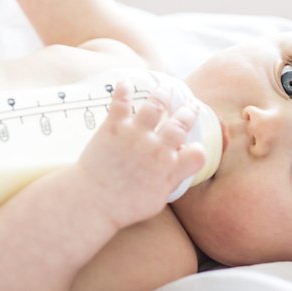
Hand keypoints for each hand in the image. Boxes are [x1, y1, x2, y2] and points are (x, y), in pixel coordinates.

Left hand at [74, 80, 206, 230]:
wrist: (93, 201)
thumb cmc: (123, 207)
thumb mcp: (156, 201)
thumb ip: (168, 182)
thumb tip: (174, 172)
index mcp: (170, 169)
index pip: (198, 153)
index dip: (198, 149)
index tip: (195, 147)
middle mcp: (157, 148)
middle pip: (181, 123)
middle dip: (189, 112)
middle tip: (191, 105)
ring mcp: (136, 134)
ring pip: (155, 105)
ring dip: (163, 95)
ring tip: (166, 89)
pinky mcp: (114, 127)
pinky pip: (121, 102)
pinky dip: (123, 90)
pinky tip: (125, 83)